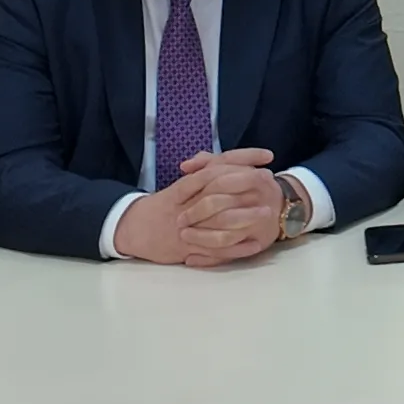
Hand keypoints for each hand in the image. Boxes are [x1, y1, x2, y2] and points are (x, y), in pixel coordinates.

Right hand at [116, 148, 282, 265]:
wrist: (133, 228)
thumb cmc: (163, 206)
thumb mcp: (181, 185)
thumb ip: (204, 171)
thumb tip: (231, 162)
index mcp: (188, 183)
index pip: (219, 164)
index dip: (244, 158)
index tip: (268, 155)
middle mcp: (188, 202)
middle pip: (220, 188)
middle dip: (247, 183)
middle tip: (270, 181)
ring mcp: (189, 225)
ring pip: (219, 220)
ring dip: (245, 216)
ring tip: (266, 213)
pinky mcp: (188, 247)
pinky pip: (215, 248)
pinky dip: (236, 247)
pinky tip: (255, 244)